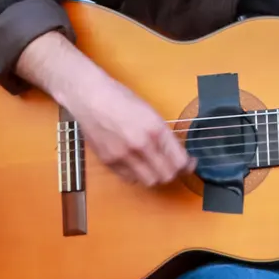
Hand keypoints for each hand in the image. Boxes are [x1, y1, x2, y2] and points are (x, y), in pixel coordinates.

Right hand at [65, 74, 194, 187]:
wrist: (90, 97)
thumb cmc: (121, 98)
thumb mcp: (150, 113)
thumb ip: (162, 135)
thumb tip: (176, 154)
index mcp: (155, 129)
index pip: (179, 161)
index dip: (187, 165)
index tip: (188, 163)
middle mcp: (141, 145)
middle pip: (166, 175)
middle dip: (173, 173)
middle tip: (171, 166)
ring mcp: (123, 155)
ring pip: (149, 181)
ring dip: (154, 175)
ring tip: (152, 165)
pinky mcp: (109, 161)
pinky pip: (130, 178)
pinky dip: (136, 174)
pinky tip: (134, 162)